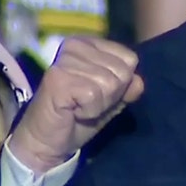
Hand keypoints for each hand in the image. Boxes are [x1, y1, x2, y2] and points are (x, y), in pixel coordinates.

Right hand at [9, 37, 143, 172]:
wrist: (47, 142)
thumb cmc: (78, 118)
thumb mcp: (111, 101)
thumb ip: (127, 88)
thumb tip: (138, 81)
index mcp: (89, 44)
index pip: (129, 58)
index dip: (121, 84)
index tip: (98, 94)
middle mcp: (75, 45)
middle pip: (122, 71)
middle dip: (110, 95)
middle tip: (87, 103)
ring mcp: (65, 60)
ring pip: (110, 83)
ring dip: (99, 105)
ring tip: (79, 107)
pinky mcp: (58, 78)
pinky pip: (94, 95)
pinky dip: (89, 111)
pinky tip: (73, 111)